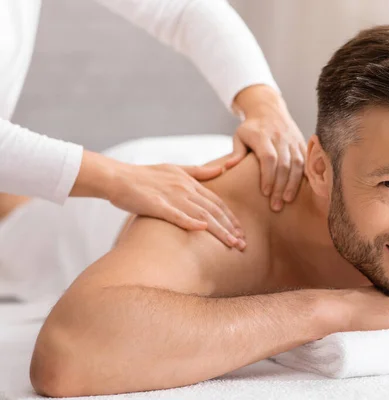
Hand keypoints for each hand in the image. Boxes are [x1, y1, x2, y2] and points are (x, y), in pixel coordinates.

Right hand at [108, 163, 244, 250]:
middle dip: (231, 228)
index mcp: (190, 182)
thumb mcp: (176, 169)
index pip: (217, 203)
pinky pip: (175, 214)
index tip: (241, 232)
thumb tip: (221, 169)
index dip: (231, 218)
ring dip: (219, 230)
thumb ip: (199, 172)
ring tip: (232, 243)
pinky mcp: (156, 204)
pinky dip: (190, 221)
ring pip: (201, 214)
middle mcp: (185, 189)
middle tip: (243, 244)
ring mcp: (171, 196)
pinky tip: (203, 229)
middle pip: (214, 210)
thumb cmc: (145, 175)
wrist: (118, 177)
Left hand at [225, 85, 306, 211]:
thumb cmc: (251, 127)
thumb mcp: (239, 136)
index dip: (268, 176)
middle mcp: (281, 137)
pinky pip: (306, 160)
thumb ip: (236, 152)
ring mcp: (293, 140)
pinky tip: (300, 190)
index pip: (269, 158)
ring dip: (293, 184)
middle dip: (281, 186)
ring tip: (287, 200)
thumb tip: (228, 167)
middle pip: (284, 164)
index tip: (265, 193)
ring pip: (298, 164)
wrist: (269, 108)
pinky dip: (304, 176)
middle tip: (275, 206)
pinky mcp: (302, 143)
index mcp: (263, 135)